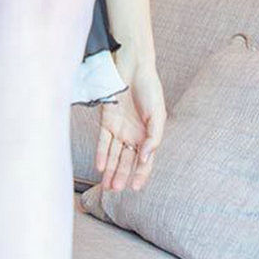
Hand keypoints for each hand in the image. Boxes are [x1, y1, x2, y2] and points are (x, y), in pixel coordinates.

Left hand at [94, 59, 165, 193]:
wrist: (133, 68)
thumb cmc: (150, 89)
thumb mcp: (158, 115)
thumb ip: (153, 137)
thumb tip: (145, 158)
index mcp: (148, 135)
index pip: (144, 161)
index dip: (141, 175)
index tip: (135, 188)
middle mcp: (133, 135)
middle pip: (126, 161)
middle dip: (121, 175)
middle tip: (116, 189)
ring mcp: (119, 129)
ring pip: (113, 155)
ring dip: (110, 170)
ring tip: (106, 185)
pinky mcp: (107, 121)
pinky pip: (103, 141)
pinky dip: (101, 154)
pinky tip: (100, 166)